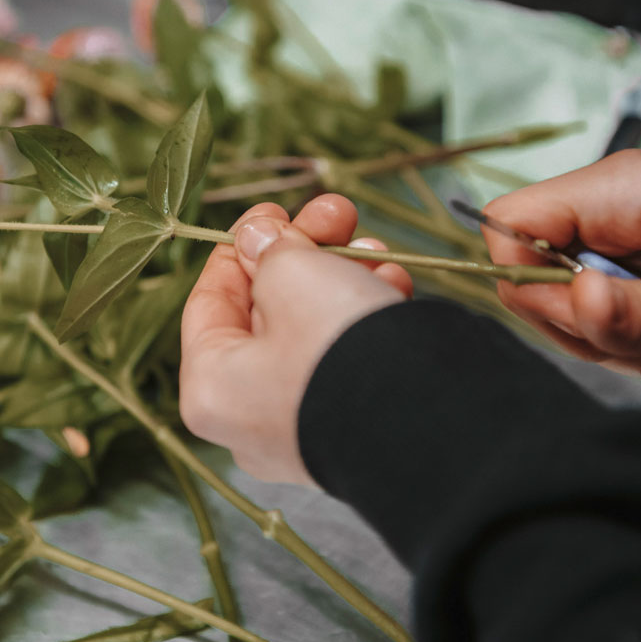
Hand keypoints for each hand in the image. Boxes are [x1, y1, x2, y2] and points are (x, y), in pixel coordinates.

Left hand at [179, 194, 411, 484]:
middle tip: (337, 214)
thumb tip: (258, 238)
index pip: (209, 302)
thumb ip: (269, 248)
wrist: (431, 422)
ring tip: (374, 247)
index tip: (272, 210)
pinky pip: (346, 361)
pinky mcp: (352, 430)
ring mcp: (301, 429)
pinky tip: (392, 283)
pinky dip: (366, 315)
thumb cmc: (338, 348)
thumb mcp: (294, 275)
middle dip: (304, 253)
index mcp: (210, 388)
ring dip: (341, 276)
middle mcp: (248, 417)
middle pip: (267, 310)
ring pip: (312, 330)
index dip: (239, 246)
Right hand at [483, 149, 640, 381]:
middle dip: (592, 329)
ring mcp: (625, 240)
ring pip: (578, 310)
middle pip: (537, 280)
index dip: (526, 281)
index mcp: (616, 191)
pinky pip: (614, 320)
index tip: (587, 318)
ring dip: (629, 343)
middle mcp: (610, 210)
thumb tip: (571, 305)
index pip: (509, 224)